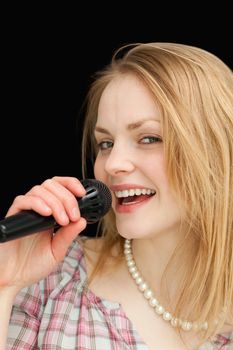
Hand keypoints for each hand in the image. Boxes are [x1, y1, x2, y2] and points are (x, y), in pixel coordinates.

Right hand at [0, 176, 86, 292]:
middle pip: (52, 185)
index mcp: (51, 212)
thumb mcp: (57, 250)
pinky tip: (47, 214)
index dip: (71, 185)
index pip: (60, 187)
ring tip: (62, 220)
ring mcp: (26, 210)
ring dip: (56, 202)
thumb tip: (83, 220)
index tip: (82, 194)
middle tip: (73, 216)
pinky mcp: (14, 215)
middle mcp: (38, 207)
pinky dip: (38, 203)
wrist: (14, 278)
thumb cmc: (33, 264)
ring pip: (40, 190)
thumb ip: (68, 235)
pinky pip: (24, 200)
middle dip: (67, 198)